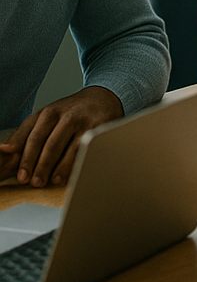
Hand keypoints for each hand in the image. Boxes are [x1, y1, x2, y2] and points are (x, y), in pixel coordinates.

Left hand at [0, 86, 122, 187]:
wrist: (102, 98)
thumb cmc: (70, 112)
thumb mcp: (46, 116)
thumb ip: (24, 133)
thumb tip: (4, 150)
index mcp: (50, 112)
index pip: (34, 137)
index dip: (26, 159)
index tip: (21, 176)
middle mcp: (67, 115)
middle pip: (51, 144)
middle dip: (41, 166)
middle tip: (34, 182)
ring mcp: (85, 121)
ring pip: (70, 148)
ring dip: (59, 168)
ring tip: (51, 180)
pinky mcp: (101, 128)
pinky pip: (87, 149)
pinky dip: (77, 164)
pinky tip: (71, 172)